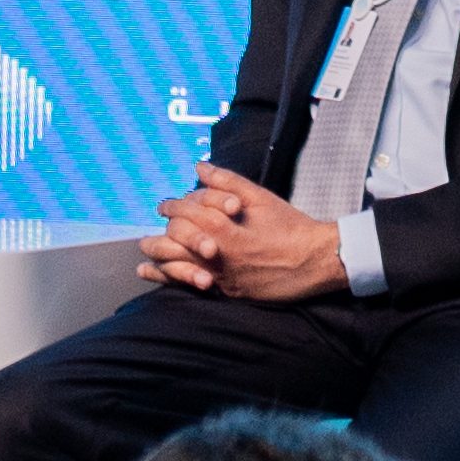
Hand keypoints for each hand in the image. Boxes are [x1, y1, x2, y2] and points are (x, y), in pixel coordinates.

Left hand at [151, 168, 346, 303]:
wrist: (314, 261)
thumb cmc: (290, 227)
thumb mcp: (260, 197)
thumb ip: (226, 181)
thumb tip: (199, 167)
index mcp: (224, 227)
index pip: (186, 213)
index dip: (173, 206)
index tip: (166, 205)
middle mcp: (217, 254)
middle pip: (174, 241)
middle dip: (160, 231)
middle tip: (155, 224)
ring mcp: (220, 276)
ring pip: (176, 266)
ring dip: (156, 257)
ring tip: (145, 252)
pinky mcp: (227, 293)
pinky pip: (189, 287)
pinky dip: (168, 279)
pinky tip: (153, 274)